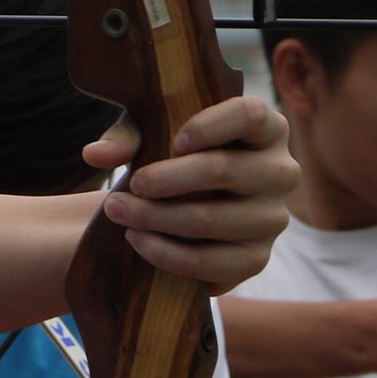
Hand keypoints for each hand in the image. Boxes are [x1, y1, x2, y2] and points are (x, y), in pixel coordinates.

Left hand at [84, 96, 295, 294]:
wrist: (187, 206)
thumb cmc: (175, 157)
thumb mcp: (154, 134)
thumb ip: (128, 137)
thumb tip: (96, 154)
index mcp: (267, 129)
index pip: (250, 114)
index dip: (211, 125)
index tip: (174, 139)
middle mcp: (281, 171)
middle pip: (222, 170)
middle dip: (162, 180)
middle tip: (124, 186)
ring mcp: (273, 218)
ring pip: (210, 220)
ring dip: (154, 218)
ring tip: (117, 211)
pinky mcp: (257, 258)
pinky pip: (211, 263)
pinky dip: (166, 254)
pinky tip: (137, 241)